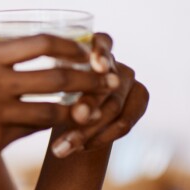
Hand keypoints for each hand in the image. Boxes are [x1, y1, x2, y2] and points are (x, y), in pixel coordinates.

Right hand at [0, 34, 118, 179]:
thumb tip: (7, 50)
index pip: (40, 44)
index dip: (70, 47)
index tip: (84, 52)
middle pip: (57, 77)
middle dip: (88, 79)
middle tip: (106, 80)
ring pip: (54, 109)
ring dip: (78, 110)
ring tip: (93, 108)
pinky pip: (33, 131)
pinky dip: (51, 128)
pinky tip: (62, 128)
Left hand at [52, 33, 148, 157]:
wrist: (68, 118)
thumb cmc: (51, 95)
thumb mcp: (49, 88)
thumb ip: (61, 89)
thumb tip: (78, 112)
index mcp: (88, 47)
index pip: (101, 42)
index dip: (101, 52)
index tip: (97, 65)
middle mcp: (111, 60)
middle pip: (105, 83)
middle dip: (89, 104)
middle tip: (74, 118)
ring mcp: (128, 78)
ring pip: (114, 106)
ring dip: (88, 129)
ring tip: (63, 146)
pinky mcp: (140, 97)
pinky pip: (125, 122)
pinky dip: (102, 137)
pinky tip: (81, 148)